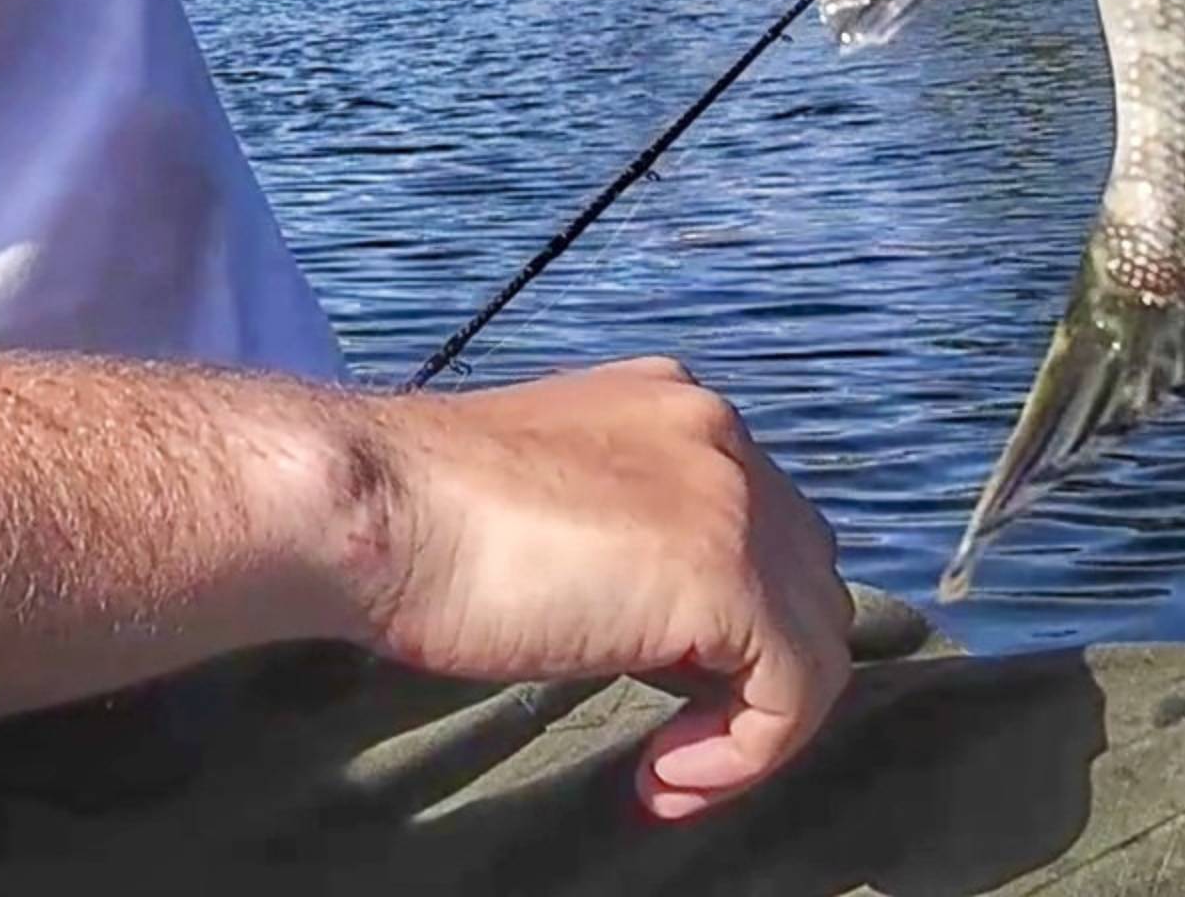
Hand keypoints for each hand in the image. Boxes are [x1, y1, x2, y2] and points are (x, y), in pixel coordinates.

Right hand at [348, 358, 861, 819]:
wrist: (368, 507)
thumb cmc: (415, 521)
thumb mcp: (549, 507)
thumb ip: (621, 538)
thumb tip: (658, 621)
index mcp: (674, 408)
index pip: (760, 526)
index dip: (730, 628)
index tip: (661, 699)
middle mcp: (719, 435)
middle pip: (804, 579)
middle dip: (754, 673)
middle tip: (673, 742)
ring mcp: (731, 499)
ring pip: (816, 638)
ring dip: (752, 724)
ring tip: (667, 770)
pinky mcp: (726, 573)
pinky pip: (796, 691)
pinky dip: (747, 754)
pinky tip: (664, 776)